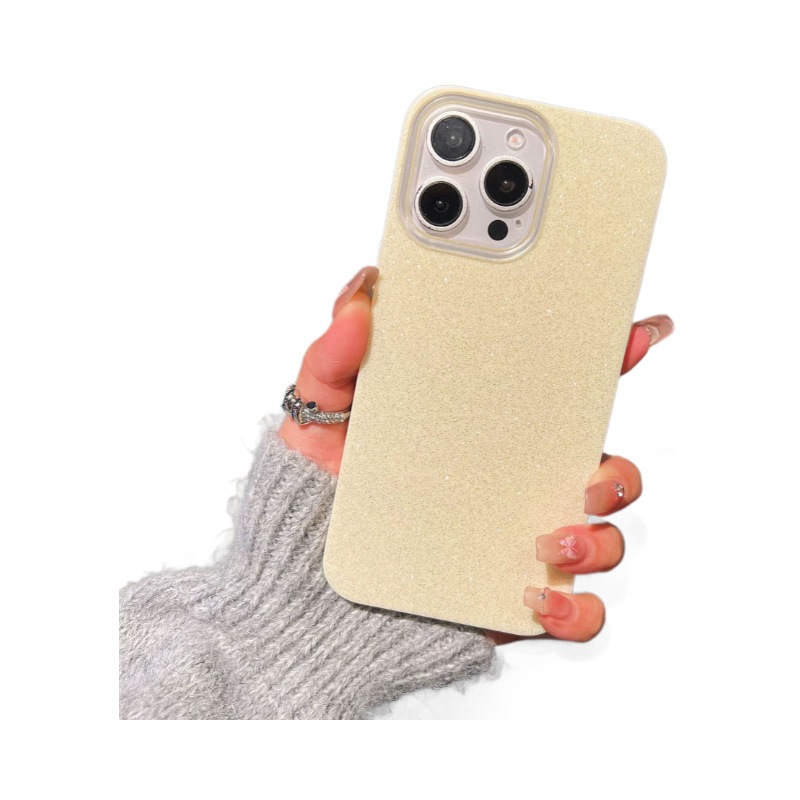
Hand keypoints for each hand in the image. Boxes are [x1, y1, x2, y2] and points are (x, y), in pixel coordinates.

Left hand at [278, 266, 673, 644]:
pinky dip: (574, 608)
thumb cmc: (318, 493)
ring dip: (599, 535)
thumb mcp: (319, 414)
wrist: (301, 582)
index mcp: (480, 428)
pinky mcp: (511, 599)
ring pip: (601, 534)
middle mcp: (510, 481)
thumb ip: (335, 354)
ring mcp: (516, 540)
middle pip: (596, 464)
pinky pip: (574, 611)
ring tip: (549, 537)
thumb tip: (362, 296)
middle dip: (615, 465)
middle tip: (588, 470)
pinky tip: (533, 596)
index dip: (605, 359)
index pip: (555, 389)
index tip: (633, 335)